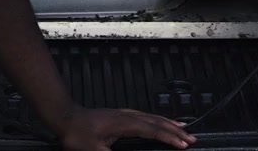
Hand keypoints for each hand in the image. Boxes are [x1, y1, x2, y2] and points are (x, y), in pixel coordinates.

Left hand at [54, 106, 196, 149]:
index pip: (153, 130)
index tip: (184, 144)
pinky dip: (158, 120)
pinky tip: (159, 122)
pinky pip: (146, 116)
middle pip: (157, 122)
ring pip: (153, 117)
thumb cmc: (77, 134)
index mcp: (125, 124)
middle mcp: (128, 116)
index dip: (170, 137)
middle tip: (192, 138)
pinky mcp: (121, 115)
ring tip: (184, 128)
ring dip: (169, 123)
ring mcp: (125, 114)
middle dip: (176, 131)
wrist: (65, 117)